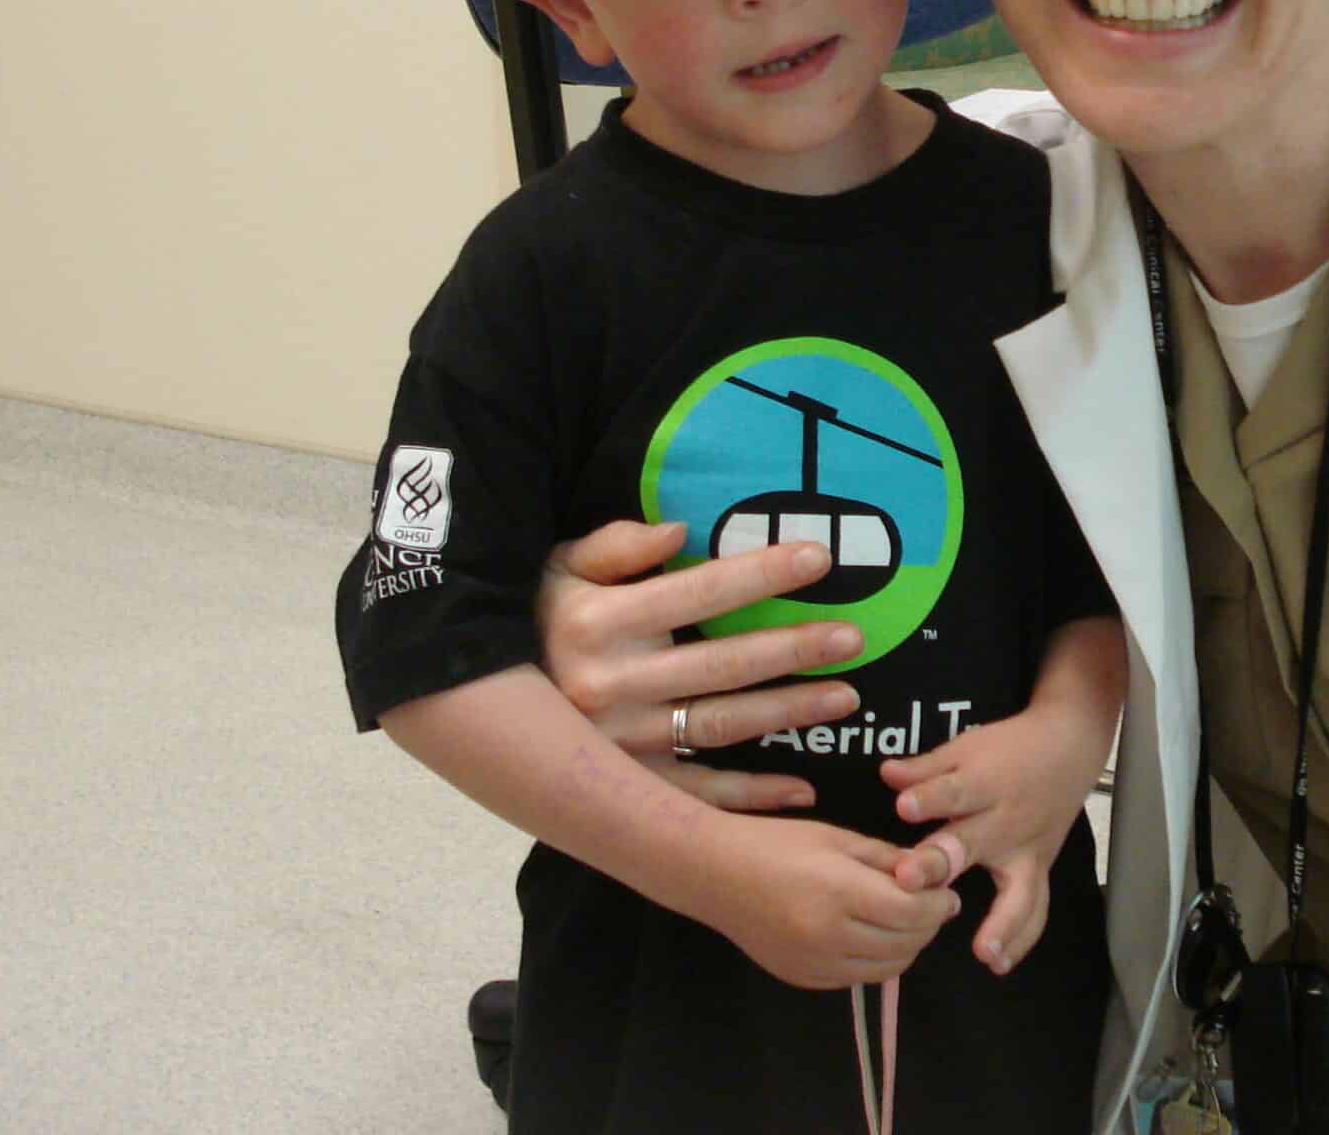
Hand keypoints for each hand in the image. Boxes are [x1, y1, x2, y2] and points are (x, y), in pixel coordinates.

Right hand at [535, 519, 863, 812]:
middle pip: (719, 665)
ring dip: (786, 713)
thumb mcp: (559, 568)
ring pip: (719, 726)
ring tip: (847, 697)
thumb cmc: (537, 617)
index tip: (818, 555)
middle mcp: (612, 687)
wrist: (476, 696)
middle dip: (791, 649)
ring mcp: (621, 742)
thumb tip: (678, 530)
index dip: (759, 573)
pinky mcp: (627, 782)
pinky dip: (750, 797)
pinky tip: (801, 791)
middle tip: (853, 636)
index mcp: (599, 625)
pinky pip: (697, 793)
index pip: (697, 594)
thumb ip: (615, 547)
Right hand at [687, 815, 961, 990]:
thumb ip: (888, 860)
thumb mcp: (838, 838)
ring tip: (905, 918)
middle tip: (932, 903)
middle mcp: (828, 936)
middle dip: (929, 924)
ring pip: (888, 967)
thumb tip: (933, 877)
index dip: (940, 903)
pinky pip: (858, 978)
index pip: (914, 912)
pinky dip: (876, 960)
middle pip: (907, 943)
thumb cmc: (776, 843)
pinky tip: (871, 934)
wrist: (715, 874)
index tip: (946, 891)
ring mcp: (814, 964)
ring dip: (907, 945)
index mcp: (839, 892)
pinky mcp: (804, 979)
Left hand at [878, 698, 1107, 975]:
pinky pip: (1036, 909)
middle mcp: (1006, 821)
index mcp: (984, 783)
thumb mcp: (966, 747)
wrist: (1068, 746)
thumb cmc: (1008, 750)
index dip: (929, 798)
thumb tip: (886, 774)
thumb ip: (926, 768)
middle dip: (942, 862)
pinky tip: (999, 964)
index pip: (954, 790)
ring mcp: (1027, 850)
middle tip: (910, 880)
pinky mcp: (1040, 869)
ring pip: (1020, 891)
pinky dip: (1021, 937)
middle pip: (974, 842)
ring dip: (1003, 923)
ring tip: (984, 954)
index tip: (904, 807)